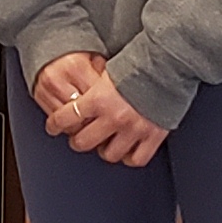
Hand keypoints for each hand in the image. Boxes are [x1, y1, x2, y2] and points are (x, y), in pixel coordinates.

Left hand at [32, 51, 169, 165]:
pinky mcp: (152, 136)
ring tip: (106, 143)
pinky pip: (136, 159)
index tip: (53, 126)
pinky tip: (128, 150)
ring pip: (109, 154)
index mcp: (98, 99)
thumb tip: (80, 97)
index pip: (65, 118)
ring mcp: (133, 129)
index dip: (55, 124)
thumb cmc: (139, 63)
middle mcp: (113, 117)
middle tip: (80, 136)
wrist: (168, 64)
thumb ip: (94, 89)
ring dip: (104, 150)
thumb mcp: (108, 72)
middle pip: (82, 142)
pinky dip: (130, 157)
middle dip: (78, 140)